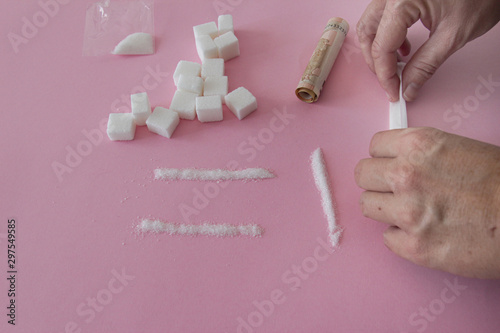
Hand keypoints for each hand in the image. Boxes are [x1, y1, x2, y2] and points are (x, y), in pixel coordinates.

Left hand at [354, 128, 499, 278]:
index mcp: (418, 145)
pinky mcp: (413, 246)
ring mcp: (407, 212)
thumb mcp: (457, 148)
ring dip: (385, 208)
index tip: (390, 164)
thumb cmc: (499, 183)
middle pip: (362, 174)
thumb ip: (419, 153)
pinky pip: (387, 238)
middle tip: (395, 190)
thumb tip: (393, 160)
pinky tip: (424, 233)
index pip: (373, 146)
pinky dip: (401, 237)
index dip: (383, 157)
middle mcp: (406, 174)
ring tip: (410, 212)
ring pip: (367, 205)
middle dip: (377, 181)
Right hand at [356, 0, 499, 101]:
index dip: (385, 75)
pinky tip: (403, 47)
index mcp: (402, 0)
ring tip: (398, 65)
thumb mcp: (453, 35)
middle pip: (368, 33)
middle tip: (391, 81)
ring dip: (379, 47)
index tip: (393, 92)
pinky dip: (387, 34)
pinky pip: (383, 15)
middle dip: (376, 61)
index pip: (382, 46)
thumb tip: (408, 87)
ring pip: (371, 24)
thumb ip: (426, 64)